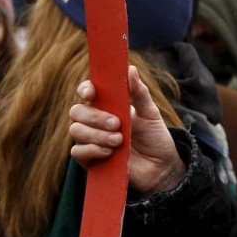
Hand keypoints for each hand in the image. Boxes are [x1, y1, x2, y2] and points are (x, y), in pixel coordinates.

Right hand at [68, 65, 184, 195]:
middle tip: (117, 124)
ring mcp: (91, 140)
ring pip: (76, 131)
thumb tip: (130, 69)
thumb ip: (140, 93)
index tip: (91, 93)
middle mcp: (95, 121)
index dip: (85, 89)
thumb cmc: (155, 137)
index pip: (87, 92)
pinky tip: (109, 152)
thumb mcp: (151, 113)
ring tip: (119, 141)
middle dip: (95, 117)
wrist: (161, 167)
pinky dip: (92, 150)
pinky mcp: (90, 159)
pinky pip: (77, 152)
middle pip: (76, 112)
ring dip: (96, 135)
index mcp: (108, 106)